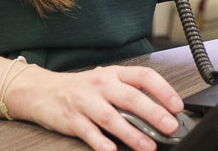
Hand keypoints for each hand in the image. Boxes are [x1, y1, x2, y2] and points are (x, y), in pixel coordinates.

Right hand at [12, 64, 183, 150]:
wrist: (41, 90)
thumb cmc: (80, 87)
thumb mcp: (106, 81)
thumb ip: (129, 92)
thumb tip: (160, 109)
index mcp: (114, 74)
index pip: (144, 77)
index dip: (163, 90)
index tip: (177, 105)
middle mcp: (101, 85)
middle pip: (131, 98)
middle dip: (153, 113)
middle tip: (169, 126)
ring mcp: (85, 102)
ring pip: (111, 117)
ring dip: (132, 133)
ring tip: (148, 146)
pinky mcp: (71, 119)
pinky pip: (89, 132)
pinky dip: (101, 142)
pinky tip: (112, 150)